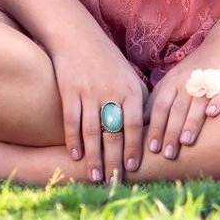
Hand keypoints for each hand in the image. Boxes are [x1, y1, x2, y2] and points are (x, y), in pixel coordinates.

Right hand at [46, 33, 147, 183]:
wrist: (78, 37)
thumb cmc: (109, 62)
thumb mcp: (130, 78)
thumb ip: (140, 103)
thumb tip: (150, 132)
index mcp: (130, 89)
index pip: (134, 124)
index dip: (134, 147)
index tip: (133, 167)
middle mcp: (111, 91)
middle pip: (113, 133)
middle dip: (114, 160)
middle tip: (114, 182)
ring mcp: (89, 92)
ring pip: (92, 131)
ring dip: (94, 157)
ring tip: (96, 177)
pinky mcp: (69, 90)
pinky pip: (71, 121)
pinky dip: (73, 140)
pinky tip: (76, 156)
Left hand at [145, 28, 219, 162]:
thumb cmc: (193, 72)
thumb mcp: (171, 83)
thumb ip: (156, 103)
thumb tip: (139, 127)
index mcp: (171, 83)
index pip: (160, 107)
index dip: (156, 127)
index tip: (151, 149)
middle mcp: (187, 83)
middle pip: (177, 109)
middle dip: (171, 132)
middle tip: (167, 154)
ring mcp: (207, 82)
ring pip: (196, 104)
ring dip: (191, 123)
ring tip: (186, 142)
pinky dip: (216, 102)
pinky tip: (212, 114)